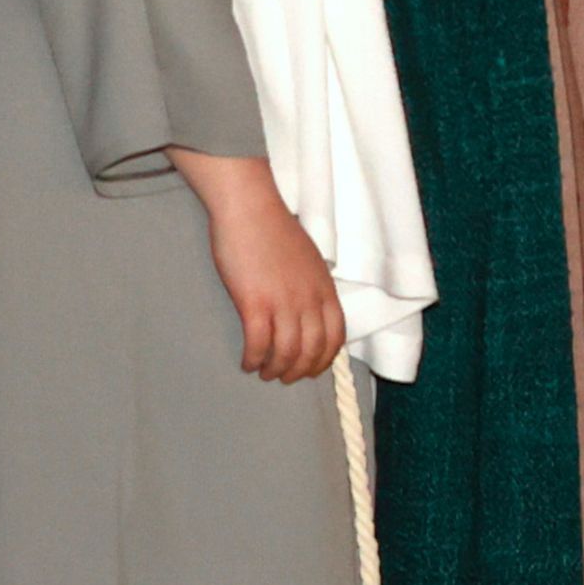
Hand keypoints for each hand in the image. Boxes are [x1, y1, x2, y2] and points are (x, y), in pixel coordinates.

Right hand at [181, 152, 345, 382]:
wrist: (251, 208)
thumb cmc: (274, 230)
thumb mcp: (307, 260)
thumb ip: (311, 286)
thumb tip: (307, 310)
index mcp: (325, 287)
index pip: (336, 335)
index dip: (325, 358)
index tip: (312, 368)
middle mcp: (309, 298)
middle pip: (313, 350)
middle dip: (300, 371)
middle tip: (284, 377)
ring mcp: (284, 301)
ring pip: (287, 352)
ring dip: (275, 369)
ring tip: (264, 372)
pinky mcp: (255, 302)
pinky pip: (259, 344)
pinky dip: (254, 359)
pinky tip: (247, 362)